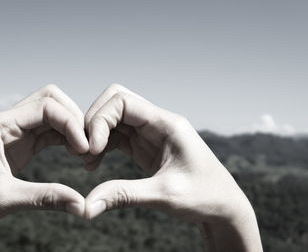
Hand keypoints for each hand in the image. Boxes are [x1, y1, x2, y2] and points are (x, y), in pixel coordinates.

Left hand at [0, 85, 88, 251]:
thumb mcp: (6, 199)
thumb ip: (45, 198)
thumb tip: (81, 205)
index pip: (44, 107)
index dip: (70, 123)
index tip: (85, 148)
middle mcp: (7, 122)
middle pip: (50, 100)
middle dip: (73, 118)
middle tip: (87, 145)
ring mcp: (15, 132)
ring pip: (52, 115)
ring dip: (72, 129)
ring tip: (85, 152)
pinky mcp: (22, 144)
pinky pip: (50, 132)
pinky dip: (66, 139)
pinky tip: (76, 153)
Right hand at [83, 84, 262, 251]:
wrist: (223, 207)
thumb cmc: (205, 197)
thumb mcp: (164, 195)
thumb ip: (124, 196)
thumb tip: (86, 206)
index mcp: (167, 124)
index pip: (123, 101)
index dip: (99, 120)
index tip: (90, 149)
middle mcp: (159, 123)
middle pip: (115, 102)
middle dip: (94, 122)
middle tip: (83, 151)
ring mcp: (152, 134)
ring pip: (114, 119)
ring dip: (96, 135)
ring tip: (87, 161)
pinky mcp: (147, 147)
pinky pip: (118, 136)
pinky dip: (102, 146)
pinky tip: (94, 164)